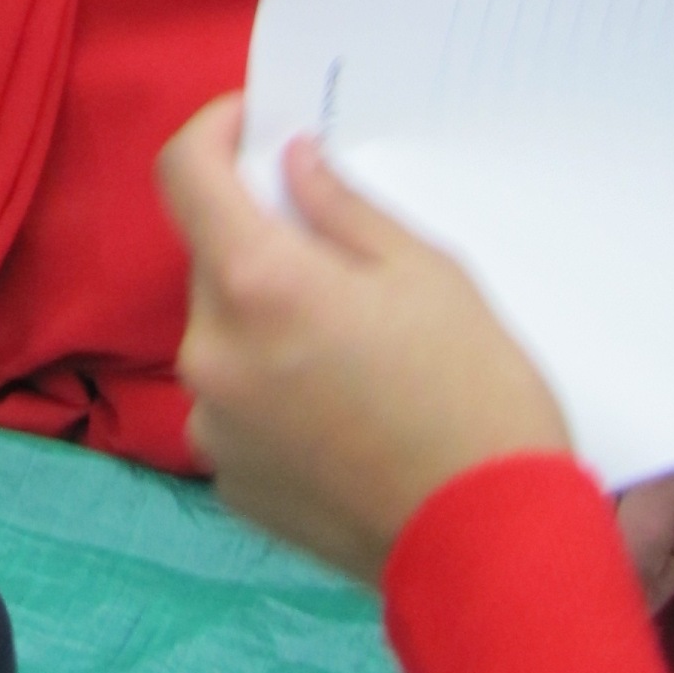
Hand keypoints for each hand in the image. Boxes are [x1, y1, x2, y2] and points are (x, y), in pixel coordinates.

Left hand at [160, 100, 569, 584]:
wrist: (491, 547)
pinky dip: (271, 389)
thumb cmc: (473, 395)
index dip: (210, 132)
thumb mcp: (426, 273)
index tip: (249, 125)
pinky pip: (235, 405)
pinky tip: (343, 411)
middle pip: (211, 261)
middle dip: (261, 241)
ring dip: (266, 320)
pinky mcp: (230, 483)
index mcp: (254, 285)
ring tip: (353, 349)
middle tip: (339, 256)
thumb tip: (291, 163)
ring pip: (224, 335)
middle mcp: (211, 353)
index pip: (182, 174)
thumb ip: (341, 208)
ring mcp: (213, 426)